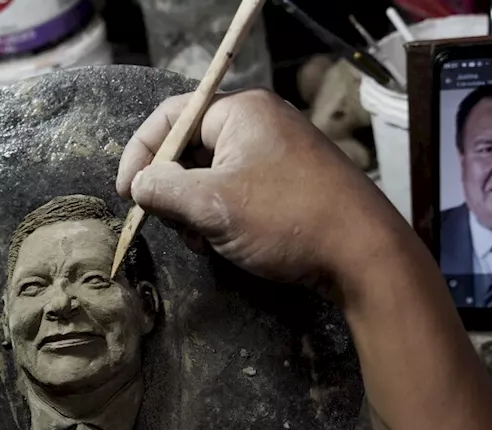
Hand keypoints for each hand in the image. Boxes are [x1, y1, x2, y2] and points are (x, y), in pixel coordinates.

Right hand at [116, 90, 411, 291]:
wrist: (363, 254)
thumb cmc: (286, 219)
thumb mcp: (211, 204)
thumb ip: (163, 189)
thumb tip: (140, 185)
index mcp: (242, 112)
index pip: (171, 116)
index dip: (141, 153)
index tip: (127, 194)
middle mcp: (261, 124)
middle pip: (190, 147)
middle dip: (172, 189)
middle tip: (171, 224)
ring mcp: (278, 154)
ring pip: (211, 175)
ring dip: (195, 209)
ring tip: (204, 240)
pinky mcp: (290, 184)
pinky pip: (237, 191)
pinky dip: (221, 216)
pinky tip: (226, 243)